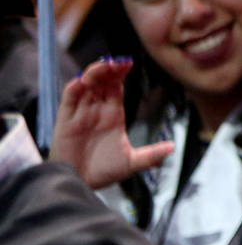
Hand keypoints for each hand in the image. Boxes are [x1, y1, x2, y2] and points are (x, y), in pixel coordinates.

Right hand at [48, 57, 173, 187]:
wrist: (80, 184)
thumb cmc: (103, 171)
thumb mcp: (131, 162)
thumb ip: (151, 155)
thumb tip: (172, 148)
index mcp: (113, 114)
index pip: (116, 87)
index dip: (120, 74)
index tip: (128, 62)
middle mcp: (97, 110)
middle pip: (102, 82)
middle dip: (108, 69)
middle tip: (117, 60)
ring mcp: (80, 113)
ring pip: (85, 86)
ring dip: (93, 74)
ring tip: (104, 65)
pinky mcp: (65, 120)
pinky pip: (69, 99)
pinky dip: (75, 88)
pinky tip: (83, 81)